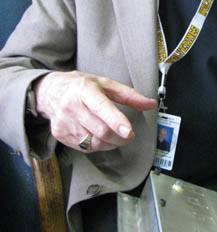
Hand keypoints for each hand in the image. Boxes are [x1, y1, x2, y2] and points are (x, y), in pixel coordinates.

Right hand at [34, 70, 156, 151]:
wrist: (50, 91)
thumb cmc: (82, 86)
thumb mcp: (106, 84)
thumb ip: (129, 95)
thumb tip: (150, 103)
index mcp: (84, 90)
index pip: (102, 107)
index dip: (116, 121)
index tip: (129, 132)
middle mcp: (71, 106)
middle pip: (101, 130)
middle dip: (120, 137)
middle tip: (128, 135)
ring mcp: (64, 122)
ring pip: (94, 142)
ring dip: (110, 143)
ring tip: (114, 134)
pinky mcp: (60, 134)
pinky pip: (85, 147)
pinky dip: (97, 145)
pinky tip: (97, 135)